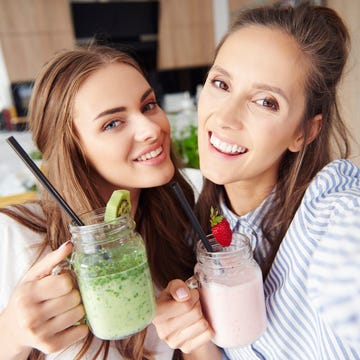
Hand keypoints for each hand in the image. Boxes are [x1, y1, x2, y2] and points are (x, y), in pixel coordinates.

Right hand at [0, 241, 87, 358]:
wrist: (13, 328)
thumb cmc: (27, 297)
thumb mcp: (34, 275)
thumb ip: (53, 259)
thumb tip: (70, 244)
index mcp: (28, 294)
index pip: (65, 283)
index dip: (68, 280)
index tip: (62, 282)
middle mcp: (31, 315)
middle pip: (74, 298)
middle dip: (74, 294)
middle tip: (66, 295)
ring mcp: (40, 333)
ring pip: (79, 314)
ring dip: (78, 308)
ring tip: (66, 307)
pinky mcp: (50, 346)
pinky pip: (81, 332)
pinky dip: (81, 325)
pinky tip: (70, 321)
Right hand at [153, 279, 214, 354]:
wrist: (177, 317)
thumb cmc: (174, 299)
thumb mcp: (172, 287)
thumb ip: (177, 286)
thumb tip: (184, 295)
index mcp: (156, 314)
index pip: (186, 305)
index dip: (192, 296)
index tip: (189, 293)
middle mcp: (163, 331)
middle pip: (196, 313)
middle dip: (197, 303)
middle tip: (193, 301)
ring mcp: (174, 342)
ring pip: (202, 324)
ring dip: (202, 314)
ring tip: (194, 311)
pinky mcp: (186, 348)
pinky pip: (208, 334)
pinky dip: (207, 326)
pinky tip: (197, 322)